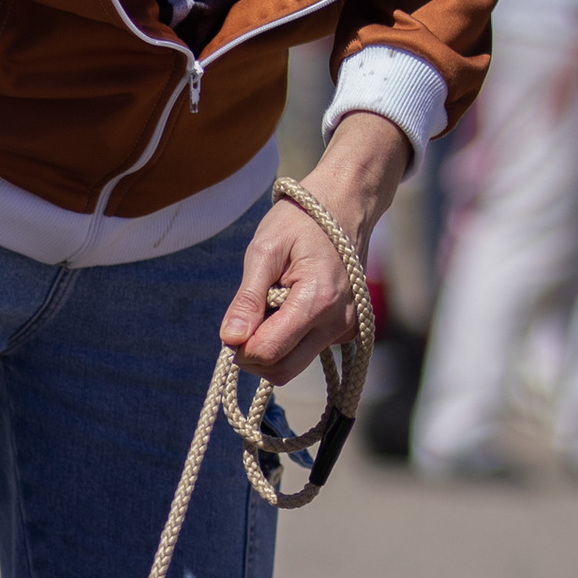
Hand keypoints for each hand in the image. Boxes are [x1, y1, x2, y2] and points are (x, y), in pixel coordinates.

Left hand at [222, 113, 408, 383]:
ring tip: (267, 308)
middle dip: (253, 354)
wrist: (345, 207)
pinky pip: (307, 352)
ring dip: (270, 348)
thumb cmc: (301, 222)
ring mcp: (345, 330)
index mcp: (318, 300)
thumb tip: (230, 339)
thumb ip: (248, 298)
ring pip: (294, 366)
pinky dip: (288, 341)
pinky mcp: (346, 332)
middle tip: (245, 320)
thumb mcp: (265, 250)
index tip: (235, 322)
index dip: (240, 347)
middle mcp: (338, 323)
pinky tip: (286, 309)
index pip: (268, 352)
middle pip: (281, 370)